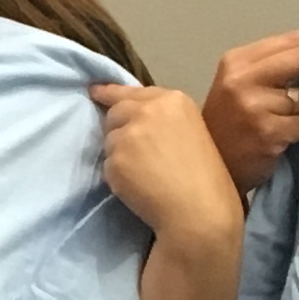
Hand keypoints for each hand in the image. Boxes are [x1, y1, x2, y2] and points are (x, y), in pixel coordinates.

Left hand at [93, 81, 243, 259]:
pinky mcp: (115, 160)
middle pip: (116, 113)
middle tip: (134, 152)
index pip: (131, 92)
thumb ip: (161, 118)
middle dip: (118, 128)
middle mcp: (148, 110)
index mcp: (172, 100)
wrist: (199, 209)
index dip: (110, 93)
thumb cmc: (204, 175)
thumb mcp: (190, 130)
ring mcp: (129, 134)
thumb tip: (130, 119)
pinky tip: (140, 186)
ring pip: (109, 140)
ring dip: (120, 154)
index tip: (94, 91)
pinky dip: (118, 176)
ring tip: (147, 173)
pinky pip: (107, 165)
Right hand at [206, 34, 298, 194]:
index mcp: (237, 61)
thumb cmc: (232, 122)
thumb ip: (276, 65)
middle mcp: (243, 79)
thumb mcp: (242, 83)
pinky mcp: (268, 133)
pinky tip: (289, 136)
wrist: (212, 165)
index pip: (291, 39)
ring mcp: (255, 107)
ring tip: (293, 118)